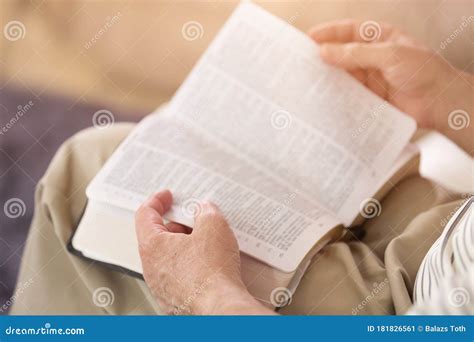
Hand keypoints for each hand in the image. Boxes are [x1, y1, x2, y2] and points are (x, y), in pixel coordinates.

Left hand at [135, 190, 271, 314]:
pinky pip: (177, 274)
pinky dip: (188, 264)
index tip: (167, 196)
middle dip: (177, 223)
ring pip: (168, 257)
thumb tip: (206, 210)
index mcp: (152, 246)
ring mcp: (162, 285)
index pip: (145, 215)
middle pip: (157, 236)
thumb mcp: (213, 225)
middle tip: (195, 217)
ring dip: (183, 245)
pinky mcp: (175, 298)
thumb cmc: (212, 272)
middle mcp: (152, 267)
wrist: (220, 305)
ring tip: (206, 239)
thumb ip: (206, 211)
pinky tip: (208, 261)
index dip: (157, 201)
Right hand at [309, 20, 472, 153]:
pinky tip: (325, 97)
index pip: (349, 31)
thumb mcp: (390, 55)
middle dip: (324, 56)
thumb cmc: (423, 72)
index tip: (308, 38)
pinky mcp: (370, 97)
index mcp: (381, 38)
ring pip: (344, 75)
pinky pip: (349, 94)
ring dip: (328, 77)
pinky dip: (337, 95)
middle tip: (302, 61)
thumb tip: (325, 51)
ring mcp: (372, 78)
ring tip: (309, 80)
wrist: (440, 103)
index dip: (329, 33)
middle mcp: (373, 56)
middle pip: (343, 53)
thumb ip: (356, 53)